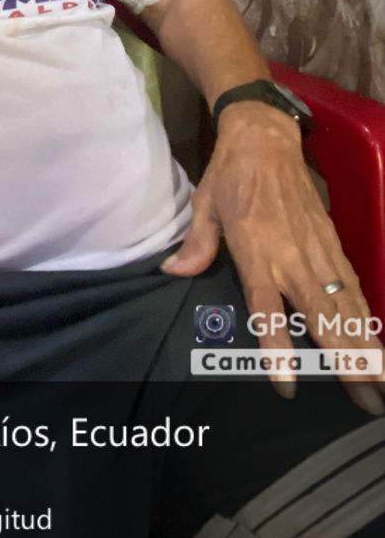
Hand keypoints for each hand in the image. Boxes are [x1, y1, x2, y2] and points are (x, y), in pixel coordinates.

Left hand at [161, 102, 384, 412]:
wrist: (266, 136)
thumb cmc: (230, 175)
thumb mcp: (205, 206)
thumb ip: (195, 245)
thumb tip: (172, 271)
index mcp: (255, 249)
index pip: (266, 306)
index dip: (276, 345)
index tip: (287, 384)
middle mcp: (291, 254)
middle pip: (320, 315)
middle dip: (345, 359)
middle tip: (367, 400)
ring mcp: (316, 248)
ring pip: (344, 304)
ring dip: (365, 344)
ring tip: (381, 381)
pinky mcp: (331, 240)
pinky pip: (352, 283)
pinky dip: (366, 313)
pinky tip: (376, 341)